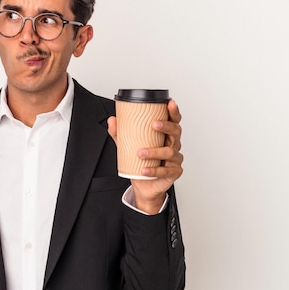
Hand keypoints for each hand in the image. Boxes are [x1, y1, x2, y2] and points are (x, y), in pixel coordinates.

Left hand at [107, 99, 183, 213]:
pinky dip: (154, 170)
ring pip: (169, 152)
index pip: (173, 120)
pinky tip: (144, 169)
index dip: (173, 111)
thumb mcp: (128, 146)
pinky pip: (165, 171)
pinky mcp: (174, 172)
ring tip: (141, 153)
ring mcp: (175, 159)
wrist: (144, 186)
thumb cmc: (140, 163)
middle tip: (154, 124)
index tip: (169, 103)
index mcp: (165, 135)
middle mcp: (173, 145)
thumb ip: (120, 133)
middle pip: (176, 131)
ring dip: (155, 151)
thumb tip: (112, 120)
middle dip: (166, 126)